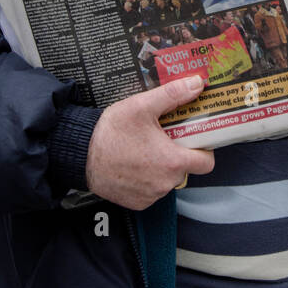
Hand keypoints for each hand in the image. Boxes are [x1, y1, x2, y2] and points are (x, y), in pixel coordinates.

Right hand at [85, 75, 214, 209]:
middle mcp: (164, 183)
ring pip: (168, 180)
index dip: (204, 149)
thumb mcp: (142, 106)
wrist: (80, 154)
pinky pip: (152, 191)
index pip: (206, 162)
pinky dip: (147, 179)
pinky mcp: (137, 203)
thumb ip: (173, 95)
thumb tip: (196, 84)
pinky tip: (135, 164)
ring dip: (162, 167)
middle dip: (178, 154)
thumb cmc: (110, 133)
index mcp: (172, 161)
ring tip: (145, 149)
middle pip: (186, 169)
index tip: (195, 138)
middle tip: (165, 137)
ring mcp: (151, 195)